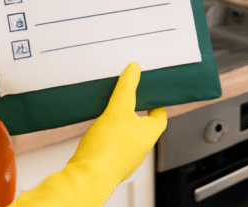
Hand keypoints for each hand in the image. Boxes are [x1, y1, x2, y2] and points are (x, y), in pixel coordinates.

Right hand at [72, 62, 166, 182]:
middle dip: (136, 111)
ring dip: (121, 124)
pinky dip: (108, 135)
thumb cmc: (107, 151)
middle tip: (129, 97)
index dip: (157, 103)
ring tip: (111, 110)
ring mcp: (125, 157)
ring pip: (127, 135)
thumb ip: (126, 88)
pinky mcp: (108, 162)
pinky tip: (98, 128)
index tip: (152, 93)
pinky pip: (113, 144)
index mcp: (149, 135)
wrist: (87, 177)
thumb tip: (134, 70)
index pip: (160, 116)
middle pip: (143, 125)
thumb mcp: (118, 110)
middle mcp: (140, 148)